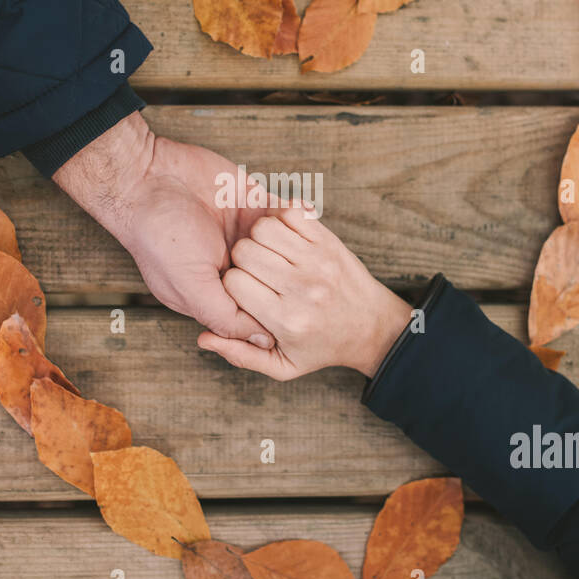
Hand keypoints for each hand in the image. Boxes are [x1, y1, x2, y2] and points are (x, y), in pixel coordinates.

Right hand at [54, 112, 273, 344]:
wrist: (148, 178)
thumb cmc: (160, 236)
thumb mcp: (189, 287)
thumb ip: (226, 317)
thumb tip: (264, 342)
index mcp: (214, 291)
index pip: (257, 310)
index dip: (275, 309)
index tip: (294, 306)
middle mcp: (232, 265)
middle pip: (278, 280)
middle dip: (288, 275)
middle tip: (295, 270)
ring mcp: (245, 234)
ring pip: (289, 247)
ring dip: (293, 243)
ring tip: (290, 240)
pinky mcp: (252, 203)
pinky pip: (288, 214)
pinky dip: (296, 214)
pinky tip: (295, 213)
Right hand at [196, 204, 410, 379]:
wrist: (374, 328)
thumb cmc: (322, 348)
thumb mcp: (282, 366)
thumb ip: (240, 354)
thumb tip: (204, 340)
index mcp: (285, 320)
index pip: (234, 284)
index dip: (230, 283)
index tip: (242, 290)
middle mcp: (302, 289)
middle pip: (245, 252)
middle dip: (239, 257)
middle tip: (252, 269)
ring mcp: (318, 259)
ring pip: (264, 228)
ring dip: (257, 235)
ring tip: (266, 252)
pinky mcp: (329, 238)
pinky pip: (291, 212)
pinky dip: (280, 218)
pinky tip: (283, 237)